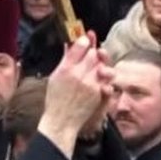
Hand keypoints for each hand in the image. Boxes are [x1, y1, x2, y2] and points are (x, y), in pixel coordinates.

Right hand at [38, 35, 110, 157]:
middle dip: (93, 52)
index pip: (79, 46)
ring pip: (101, 64)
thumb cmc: (55, 100)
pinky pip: (105, 78)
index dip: (84, 40)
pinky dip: (102, 76)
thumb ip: (64, 60)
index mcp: (65, 69)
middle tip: (91, 53)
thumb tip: (69, 45)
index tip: (86, 39)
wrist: (62, 120)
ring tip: (95, 66)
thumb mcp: (55, 77)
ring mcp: (90, 84)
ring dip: (100, 63)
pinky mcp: (98, 92)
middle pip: (93, 53)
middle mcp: (78, 75)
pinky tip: (98, 77)